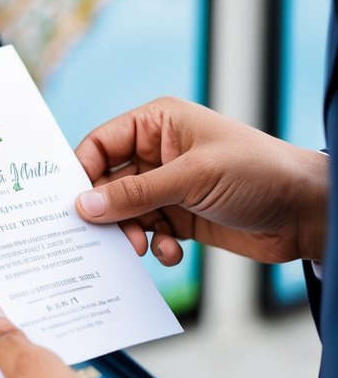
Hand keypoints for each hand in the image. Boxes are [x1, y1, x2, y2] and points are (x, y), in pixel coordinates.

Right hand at [74, 97, 328, 265]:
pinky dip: (153, 246)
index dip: (82, 173)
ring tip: (143, 246)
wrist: (306, 212)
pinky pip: (148, 232)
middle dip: (106, 212)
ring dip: (130, 233)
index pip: (101, 144)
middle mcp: (158, 153)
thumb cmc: (258, 173)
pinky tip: (171, 253)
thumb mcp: (192, 179)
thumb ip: (135, 193)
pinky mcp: (180, 217)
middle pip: (107, 183)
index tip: (71, 205)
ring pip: (125, 212)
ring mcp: (169, 186)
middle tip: (108, 237)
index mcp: (158, 124)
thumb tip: (83, 205)